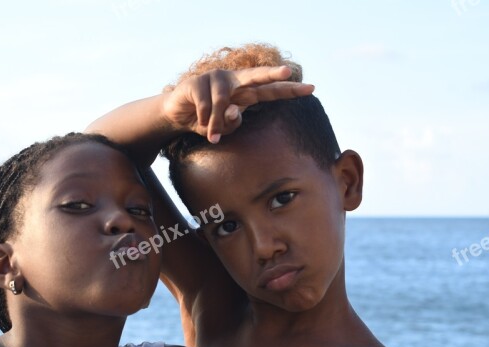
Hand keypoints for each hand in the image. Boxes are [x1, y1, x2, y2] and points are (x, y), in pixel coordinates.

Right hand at [161, 66, 314, 142]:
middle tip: (287, 70)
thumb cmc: (206, 121)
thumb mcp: (223, 128)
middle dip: (272, 73)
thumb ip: (232, 122)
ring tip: (210, 134)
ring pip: (223, 102)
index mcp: (244, 91)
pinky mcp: (197, 82)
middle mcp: (233, 81)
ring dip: (216, 123)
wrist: (176, 115)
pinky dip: (203, 119)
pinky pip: (205, 105)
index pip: (271, 90)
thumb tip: (234, 112)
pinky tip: (197, 121)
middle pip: (256, 75)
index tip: (312, 89)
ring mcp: (215, 78)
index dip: (290, 89)